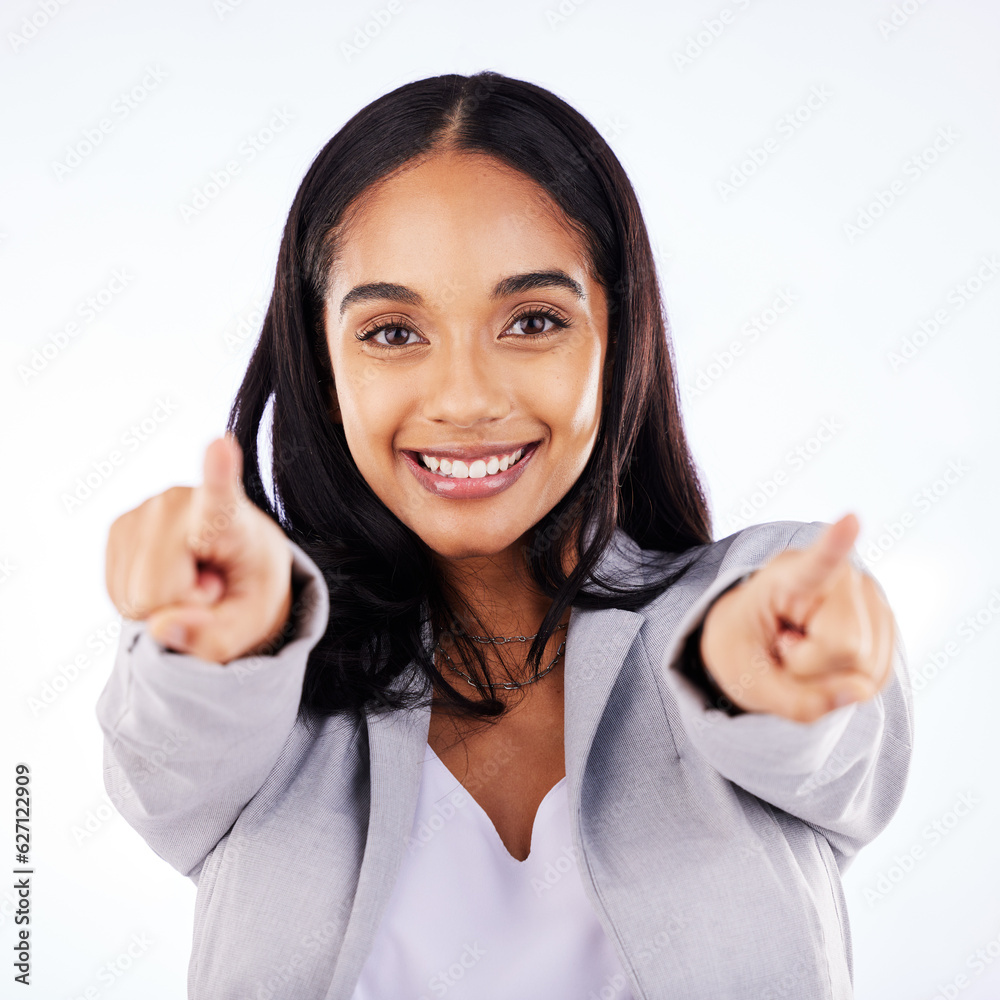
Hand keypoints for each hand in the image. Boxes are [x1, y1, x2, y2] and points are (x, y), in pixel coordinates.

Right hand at [105, 433, 292, 663]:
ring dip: (162, 603)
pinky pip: (118, 594)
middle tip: (211, 586)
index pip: (219, 498)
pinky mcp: (119, 526)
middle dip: (181, 607)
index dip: (217, 474)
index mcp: (231, 517)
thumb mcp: (253, 622)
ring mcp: (145, 510)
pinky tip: (169, 577)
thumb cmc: (252, 586)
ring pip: (133, 597)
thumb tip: (160, 627)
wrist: (238, 564)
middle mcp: (181, 503)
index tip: (220, 445)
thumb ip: (216, 637)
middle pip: (155, 591)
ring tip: (194, 578)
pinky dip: (142, 601)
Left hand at [699, 514, 894, 722]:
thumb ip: (794, 700)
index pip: (815, 564)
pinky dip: (847, 684)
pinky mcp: (884, 624)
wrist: (751, 637)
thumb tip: (858, 692)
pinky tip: (823, 661)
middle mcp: (839, 577)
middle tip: (783, 649)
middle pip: (846, 647)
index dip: (835, 545)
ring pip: (866, 669)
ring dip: (828, 678)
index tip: (852, 519)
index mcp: (786, 577)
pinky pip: (876, 677)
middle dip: (811, 668)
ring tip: (801, 650)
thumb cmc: (742, 648)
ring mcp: (869, 598)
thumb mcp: (746, 682)